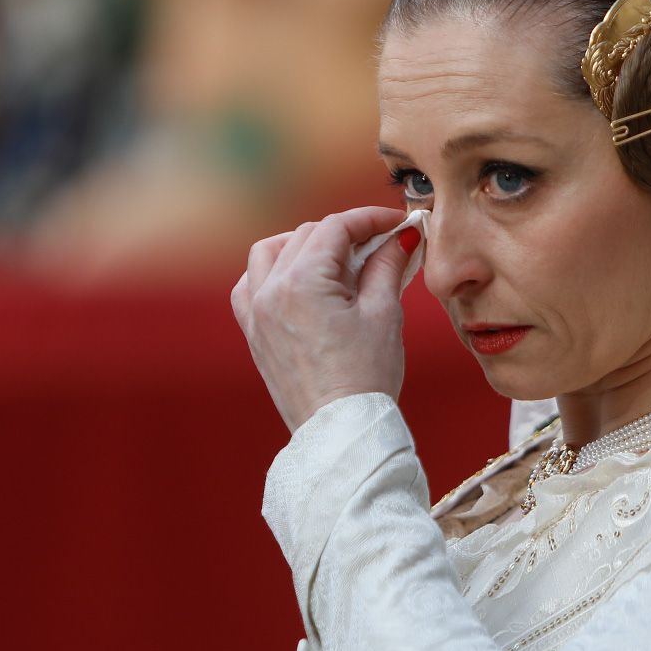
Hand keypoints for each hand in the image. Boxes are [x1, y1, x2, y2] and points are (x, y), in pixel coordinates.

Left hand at [232, 205, 420, 432]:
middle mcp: (270, 291)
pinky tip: (297, 282)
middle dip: (343, 234)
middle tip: (379, 246)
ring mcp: (256, 313)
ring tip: (335, 260)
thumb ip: (387, 266)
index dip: (369, 219)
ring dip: (301, 245)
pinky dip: (271, 273)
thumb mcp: (384, 314)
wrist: (341, 430)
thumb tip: (401, 237)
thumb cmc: (366, 377)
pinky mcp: (254, 334)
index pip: (335, 228)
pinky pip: (250, 286)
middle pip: (305, 236)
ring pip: (268, 253)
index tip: (395, 223)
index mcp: (302, 282)